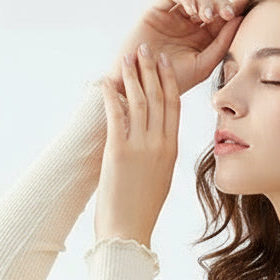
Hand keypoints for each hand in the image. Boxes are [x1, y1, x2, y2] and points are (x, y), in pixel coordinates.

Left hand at [94, 45, 179, 248]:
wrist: (129, 230)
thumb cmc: (141, 209)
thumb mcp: (160, 178)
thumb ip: (159, 155)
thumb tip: (154, 139)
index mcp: (172, 150)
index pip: (174, 107)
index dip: (168, 81)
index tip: (164, 63)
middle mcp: (160, 145)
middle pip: (158, 97)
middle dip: (151, 70)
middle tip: (144, 49)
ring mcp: (141, 146)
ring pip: (138, 100)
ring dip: (131, 75)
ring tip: (126, 57)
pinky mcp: (119, 150)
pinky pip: (116, 113)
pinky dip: (110, 95)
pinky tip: (106, 81)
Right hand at [105, 0, 256, 97]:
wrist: (144, 88)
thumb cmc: (173, 81)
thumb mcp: (204, 64)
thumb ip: (222, 43)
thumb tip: (238, 19)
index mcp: (204, 38)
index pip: (224, 17)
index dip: (238, 4)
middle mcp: (191, 25)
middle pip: (212, 2)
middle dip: (222, 3)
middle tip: (228, 13)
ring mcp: (174, 16)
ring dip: (205, 1)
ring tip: (207, 16)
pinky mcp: (157, 11)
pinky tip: (192, 10)